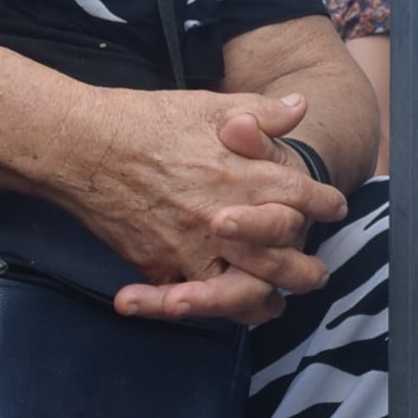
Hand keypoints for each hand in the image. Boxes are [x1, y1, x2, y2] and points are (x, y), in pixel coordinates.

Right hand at [48, 89, 345, 324]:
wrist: (81, 147)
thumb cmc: (144, 121)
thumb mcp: (207, 105)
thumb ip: (260, 112)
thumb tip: (301, 106)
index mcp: (241, 174)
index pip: (301, 195)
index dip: (324, 203)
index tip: (335, 207)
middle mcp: (223, 217)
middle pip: (282, 256)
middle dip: (306, 267)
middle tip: (317, 272)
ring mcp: (191, 247)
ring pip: (243, 290)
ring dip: (265, 299)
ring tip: (276, 303)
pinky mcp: (160, 264)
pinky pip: (194, 299)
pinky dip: (214, 309)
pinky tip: (227, 311)